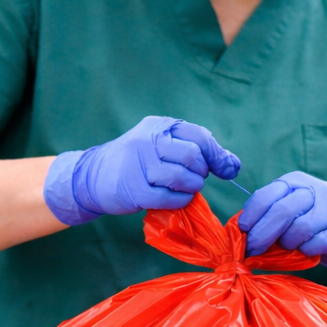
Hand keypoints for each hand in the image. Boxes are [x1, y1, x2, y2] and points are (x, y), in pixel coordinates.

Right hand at [43, 116, 239, 225]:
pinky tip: (176, 199)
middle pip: (193, 156)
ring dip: (192, 187)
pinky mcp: (135, 189)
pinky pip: (170, 197)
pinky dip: (180, 201)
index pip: (199, 136)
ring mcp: (139, 164)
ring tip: (185, 188)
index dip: (218, 155)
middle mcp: (148, 140)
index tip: (227, 169)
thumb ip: (196, 150)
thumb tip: (233, 165)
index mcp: (159, 126)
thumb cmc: (135, 162)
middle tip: (194, 179)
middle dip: (201, 172)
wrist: (92, 177)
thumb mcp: (161, 146)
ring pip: (183, 177)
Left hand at [238, 171, 326, 271]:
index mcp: (295, 181)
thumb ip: (267, 216)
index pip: (267, 194)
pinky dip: (307, 251)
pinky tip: (307, 250)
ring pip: (301, 228)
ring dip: (288, 243)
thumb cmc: (309, 224)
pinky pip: (317, 243)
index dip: (251, 215)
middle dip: (263, 234)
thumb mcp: (288, 212)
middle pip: (283, 211)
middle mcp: (315, 188)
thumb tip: (239, 232)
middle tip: (253, 249)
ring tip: (289, 246)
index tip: (243, 231)